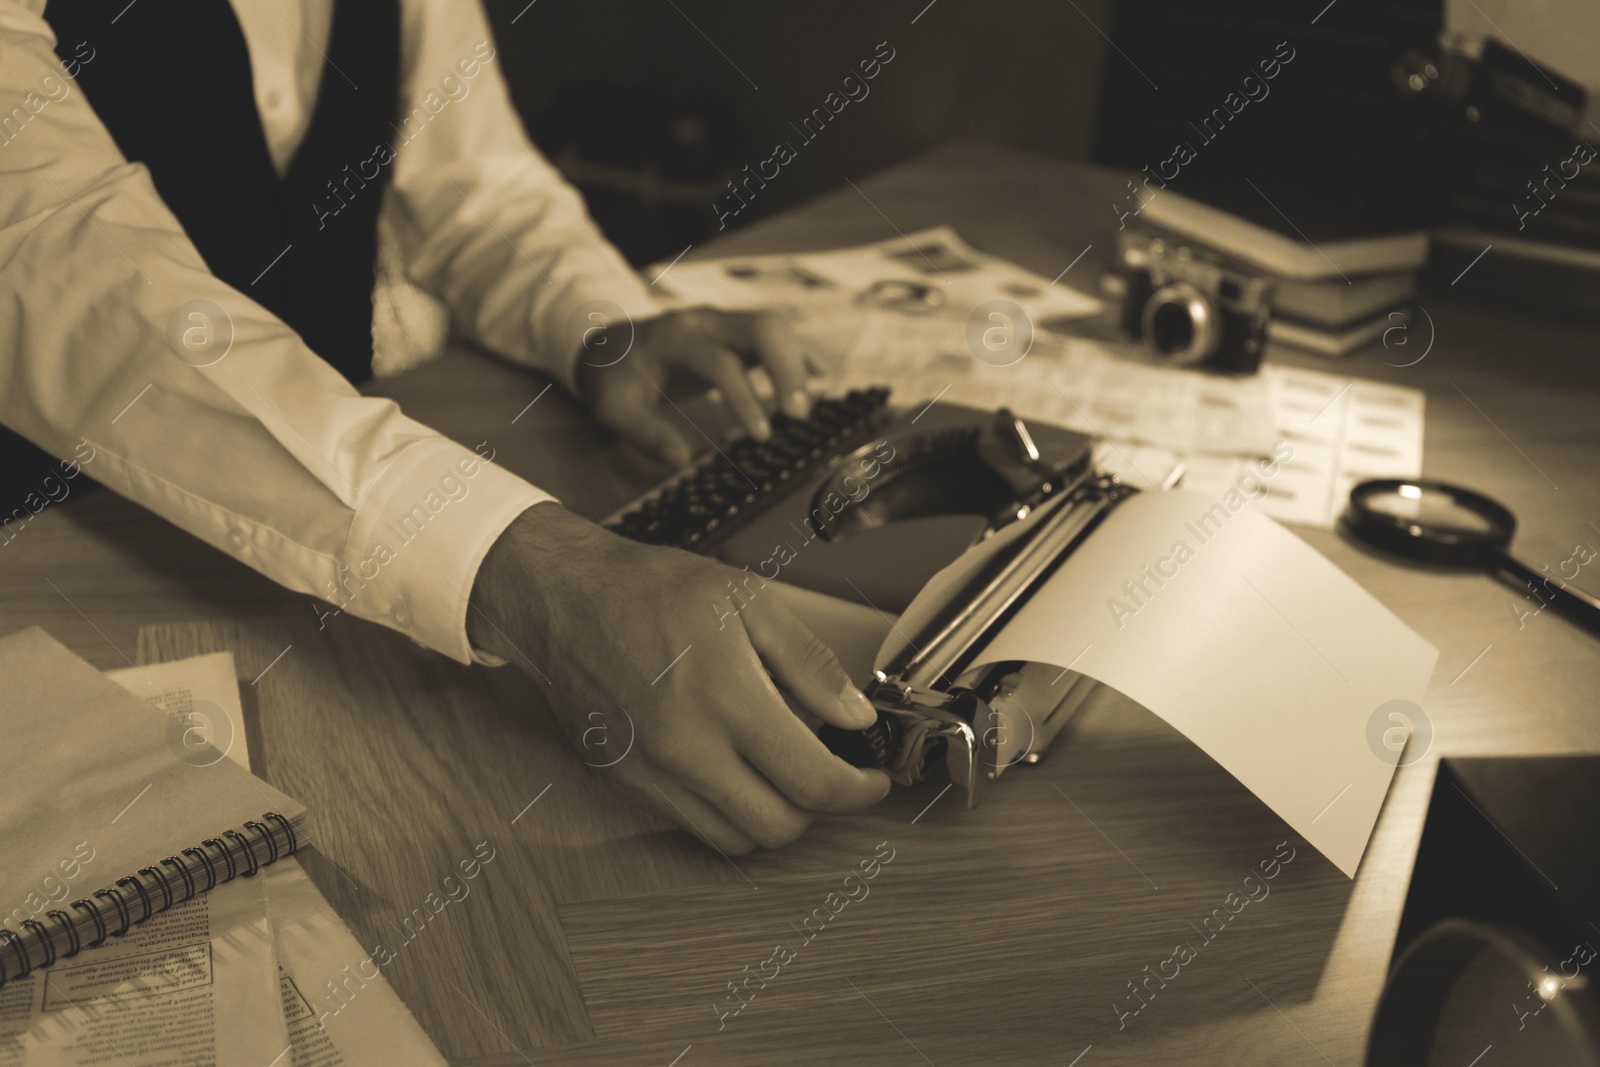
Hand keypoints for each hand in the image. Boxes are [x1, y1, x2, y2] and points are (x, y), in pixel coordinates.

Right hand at [468, 502, 891, 852]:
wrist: (565, 599)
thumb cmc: (654, 590)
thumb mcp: (748, 601)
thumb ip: (809, 664)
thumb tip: (855, 717)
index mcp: (725, 698)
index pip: (813, 782)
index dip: (859, 790)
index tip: (872, 778)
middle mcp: (686, 749)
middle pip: (778, 827)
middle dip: (819, 807)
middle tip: (831, 773)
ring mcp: (651, 775)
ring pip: (735, 839)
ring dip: (771, 815)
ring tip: (781, 770)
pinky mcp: (626, 785)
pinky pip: (692, 824)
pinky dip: (726, 811)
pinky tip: (734, 766)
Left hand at [574, 307, 811, 467]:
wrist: (611, 346)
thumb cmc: (615, 380)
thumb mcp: (615, 410)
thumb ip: (645, 433)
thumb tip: (680, 461)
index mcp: (676, 338)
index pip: (721, 362)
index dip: (745, 398)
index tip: (761, 436)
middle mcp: (706, 321)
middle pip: (762, 326)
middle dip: (787, 368)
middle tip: (798, 415)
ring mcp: (725, 322)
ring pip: (776, 326)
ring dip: (798, 364)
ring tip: (806, 408)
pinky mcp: (737, 332)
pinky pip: (777, 336)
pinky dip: (800, 357)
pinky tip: (821, 383)